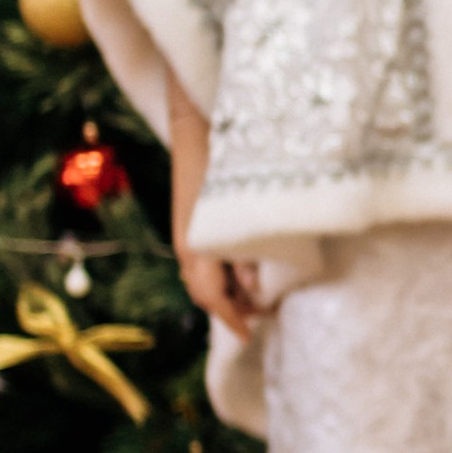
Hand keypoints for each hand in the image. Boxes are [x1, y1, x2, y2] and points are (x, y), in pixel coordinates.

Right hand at [164, 67, 261, 341]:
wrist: (199, 119)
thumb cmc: (231, 160)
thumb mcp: (249, 214)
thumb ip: (254, 254)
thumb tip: (259, 288)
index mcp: (200, 246)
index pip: (214, 298)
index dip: (235, 319)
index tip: (251, 333)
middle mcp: (188, 245)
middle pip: (204, 294)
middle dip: (232, 309)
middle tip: (264, 313)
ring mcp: (186, 233)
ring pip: (202, 278)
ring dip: (228, 292)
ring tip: (258, 294)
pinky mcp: (191, 222)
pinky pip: (202, 261)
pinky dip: (221, 273)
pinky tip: (243, 268)